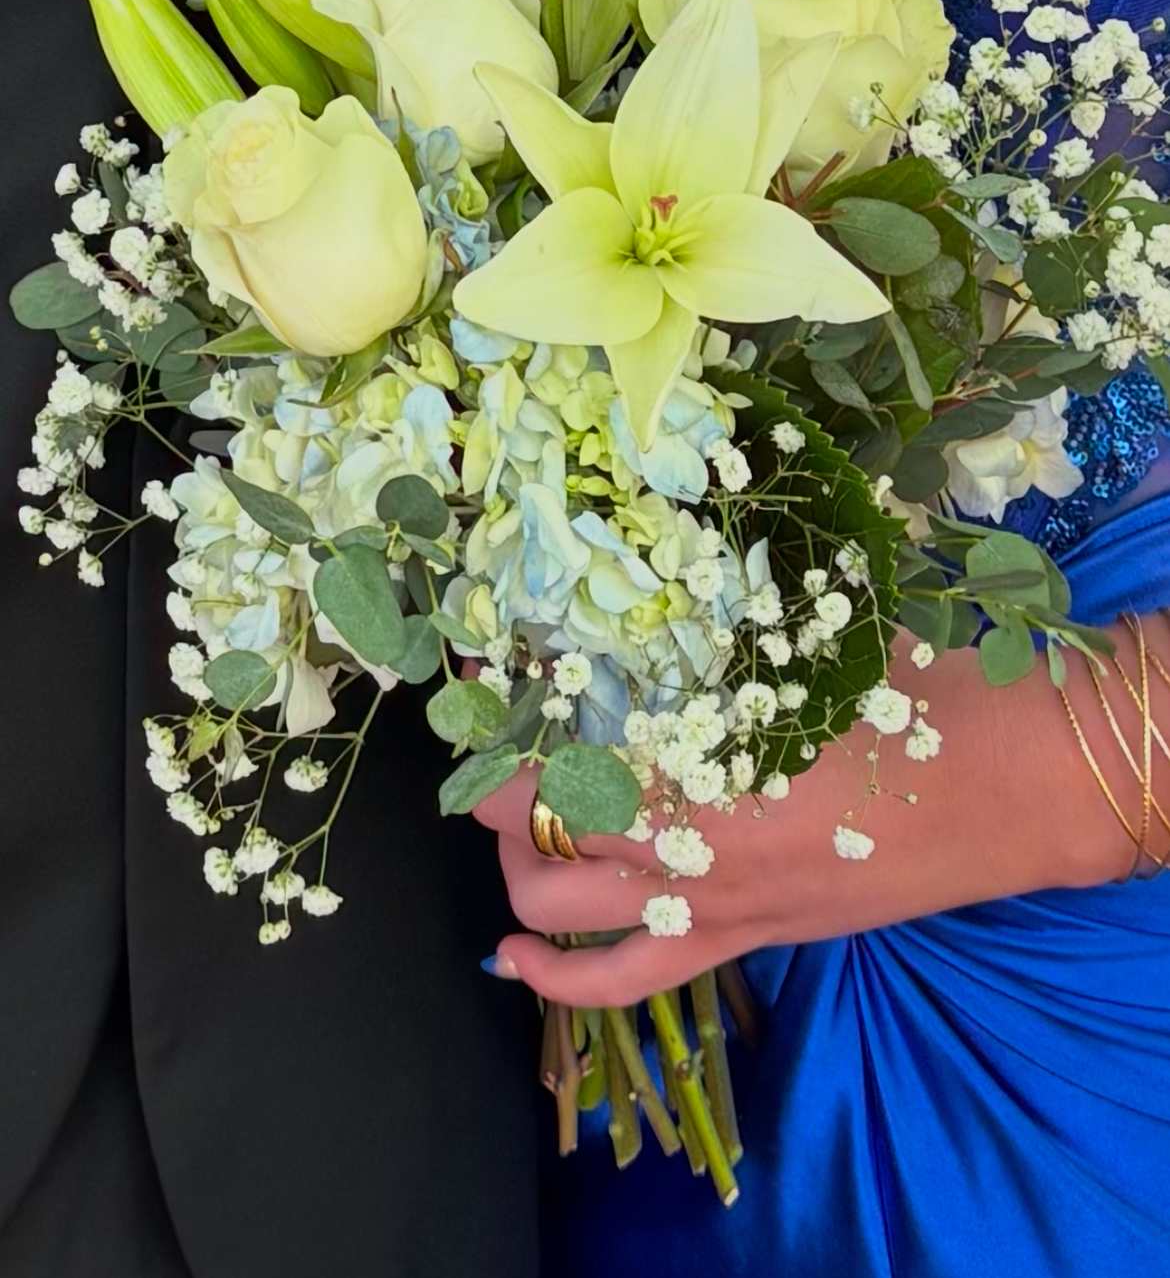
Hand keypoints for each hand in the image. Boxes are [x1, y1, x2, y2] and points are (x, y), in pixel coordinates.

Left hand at [476, 635, 1135, 1008]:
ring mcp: (714, 906)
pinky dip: (558, 977)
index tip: (478, 675)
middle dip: (495, 788)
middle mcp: (691, 849)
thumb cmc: (916, 698)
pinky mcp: (744, 940)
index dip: (501, 715)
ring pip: (564, 907)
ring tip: (508, 821)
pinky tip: (513, 957)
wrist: (1010, 787)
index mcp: (703, 767)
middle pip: (540, 827)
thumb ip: (720, 634)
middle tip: (489, 740)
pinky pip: (626, 982)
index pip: (559, 750)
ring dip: (518, 863)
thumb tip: (645, 585)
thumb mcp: (807, 647)